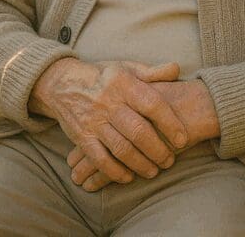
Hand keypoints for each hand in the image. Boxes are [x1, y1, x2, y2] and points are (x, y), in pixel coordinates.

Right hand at [28, 58, 187, 184]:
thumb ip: (151, 72)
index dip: (170, 123)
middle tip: (170, 160)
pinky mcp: (81, 137)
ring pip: (121, 148)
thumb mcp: (125, 68)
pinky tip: (128, 176)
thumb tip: (176, 69)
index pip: (152, 104)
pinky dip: (115, 171)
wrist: (61, 83)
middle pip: (138, 131)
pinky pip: (100, 159)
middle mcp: (108, 102)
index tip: (182, 138)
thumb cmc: (102, 77)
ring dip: (141, 164)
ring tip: (154, 171)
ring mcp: (93, 121)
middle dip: (158, 150)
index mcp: (123, 83)